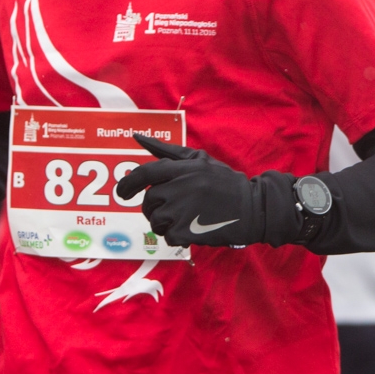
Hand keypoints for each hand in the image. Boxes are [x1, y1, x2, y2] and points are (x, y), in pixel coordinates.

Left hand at [114, 135, 261, 246]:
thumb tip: (136, 136)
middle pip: (149, 202)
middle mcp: (180, 188)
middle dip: (154, 208)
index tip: (122, 193)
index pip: (145, 174)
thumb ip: (168, 151)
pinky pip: (168, 237)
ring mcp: (183, 211)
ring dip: (165, 224)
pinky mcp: (187, 232)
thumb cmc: (224, 182)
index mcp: (183, 169)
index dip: (128, 184)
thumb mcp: (200, 160)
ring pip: (156, 221)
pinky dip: (176, 237)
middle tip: (171, 210)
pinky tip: (192, 230)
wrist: (252, 208)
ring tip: (185, 219)